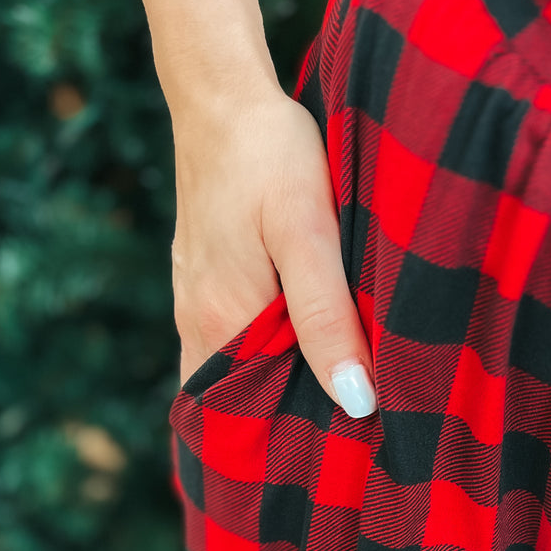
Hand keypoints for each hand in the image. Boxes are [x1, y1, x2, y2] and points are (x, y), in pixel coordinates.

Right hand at [169, 80, 376, 416]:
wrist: (222, 95)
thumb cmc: (271, 156)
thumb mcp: (310, 235)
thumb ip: (328, 318)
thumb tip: (356, 401)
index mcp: (221, 322)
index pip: (251, 418)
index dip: (294, 441)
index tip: (345, 455)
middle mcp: (197, 322)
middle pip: (241, 402)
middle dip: (287, 425)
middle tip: (352, 441)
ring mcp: (193, 301)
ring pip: (235, 373)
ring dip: (277, 391)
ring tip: (338, 405)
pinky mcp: (202, 280)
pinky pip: (230, 341)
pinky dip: (264, 358)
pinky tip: (304, 352)